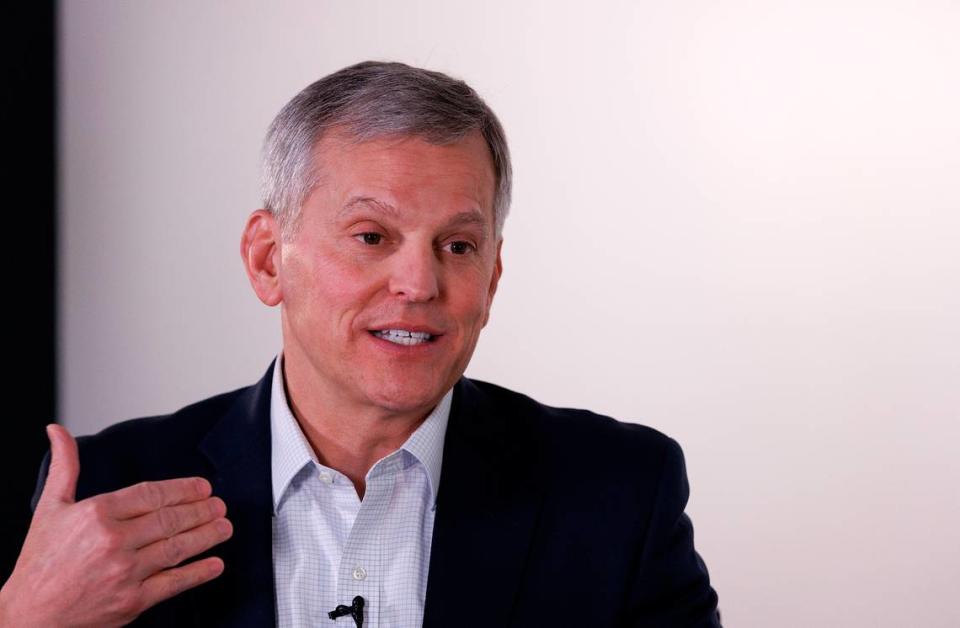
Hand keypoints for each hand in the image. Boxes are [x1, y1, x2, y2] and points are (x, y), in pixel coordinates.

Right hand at [0, 424, 232, 626]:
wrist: (28, 616)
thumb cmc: (40, 563)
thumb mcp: (50, 508)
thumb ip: (65, 467)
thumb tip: (57, 430)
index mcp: (97, 513)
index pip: (152, 494)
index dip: (183, 489)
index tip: (203, 487)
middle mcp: (113, 541)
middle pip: (170, 519)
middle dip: (201, 511)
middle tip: (219, 505)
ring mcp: (125, 572)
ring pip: (178, 548)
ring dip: (207, 536)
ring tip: (224, 527)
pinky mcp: (132, 601)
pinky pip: (174, 583)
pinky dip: (199, 573)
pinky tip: (215, 564)